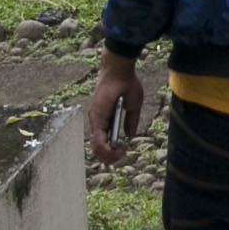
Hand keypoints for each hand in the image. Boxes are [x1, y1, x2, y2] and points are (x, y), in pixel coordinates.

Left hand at [88, 48, 145, 164]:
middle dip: (109, 156)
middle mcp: (97, 122)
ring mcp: (95, 121)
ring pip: (96, 146)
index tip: (123, 151)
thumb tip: (130, 136)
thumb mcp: (133, 106)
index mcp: (105, 119)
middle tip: (121, 156)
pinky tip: (115, 151)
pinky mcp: (96, 118)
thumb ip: (130, 122)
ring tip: (120, 155)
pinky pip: (98, 139)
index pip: (104, 141)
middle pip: (98, 147)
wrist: (120, 72)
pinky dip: (105, 148)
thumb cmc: (127, 85)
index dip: (111, 150)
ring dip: (108, 155)